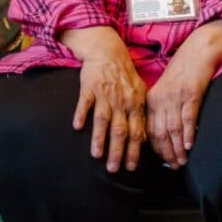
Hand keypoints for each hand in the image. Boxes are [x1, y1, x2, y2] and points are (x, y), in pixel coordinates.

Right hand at [65, 27, 147, 172]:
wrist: (108, 52)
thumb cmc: (124, 75)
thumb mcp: (139, 92)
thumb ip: (140, 113)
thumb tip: (144, 137)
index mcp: (135, 105)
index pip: (137, 132)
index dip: (134, 151)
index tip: (131, 167)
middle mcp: (121, 102)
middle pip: (120, 130)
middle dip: (118, 151)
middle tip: (114, 169)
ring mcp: (105, 95)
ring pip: (103, 120)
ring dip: (100, 139)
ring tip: (96, 155)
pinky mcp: (89, 87)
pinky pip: (85, 103)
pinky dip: (81, 114)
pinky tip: (77, 126)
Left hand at [146, 20, 221, 168]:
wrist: (198, 52)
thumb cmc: (184, 74)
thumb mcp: (167, 91)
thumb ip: (163, 110)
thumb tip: (165, 135)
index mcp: (151, 99)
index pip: (148, 129)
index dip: (155, 148)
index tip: (162, 162)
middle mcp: (160, 99)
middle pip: (159, 132)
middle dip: (166, 153)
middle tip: (174, 167)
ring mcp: (175, 96)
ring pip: (172, 127)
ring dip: (177, 148)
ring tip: (182, 162)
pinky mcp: (191, 93)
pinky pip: (187, 116)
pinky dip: (188, 132)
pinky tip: (189, 146)